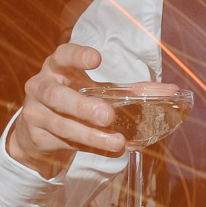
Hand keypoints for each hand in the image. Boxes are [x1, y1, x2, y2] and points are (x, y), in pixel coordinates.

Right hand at [5, 42, 126, 173]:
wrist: (38, 129)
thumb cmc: (72, 99)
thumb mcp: (94, 90)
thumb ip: (130, 90)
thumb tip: (171, 91)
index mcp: (56, 67)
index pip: (62, 55)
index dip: (77, 56)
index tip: (96, 59)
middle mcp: (40, 87)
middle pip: (57, 95)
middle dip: (83, 106)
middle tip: (107, 115)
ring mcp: (35, 113)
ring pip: (62, 125)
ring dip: (91, 135)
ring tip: (117, 142)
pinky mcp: (37, 137)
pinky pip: (65, 144)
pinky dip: (90, 148)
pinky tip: (109, 151)